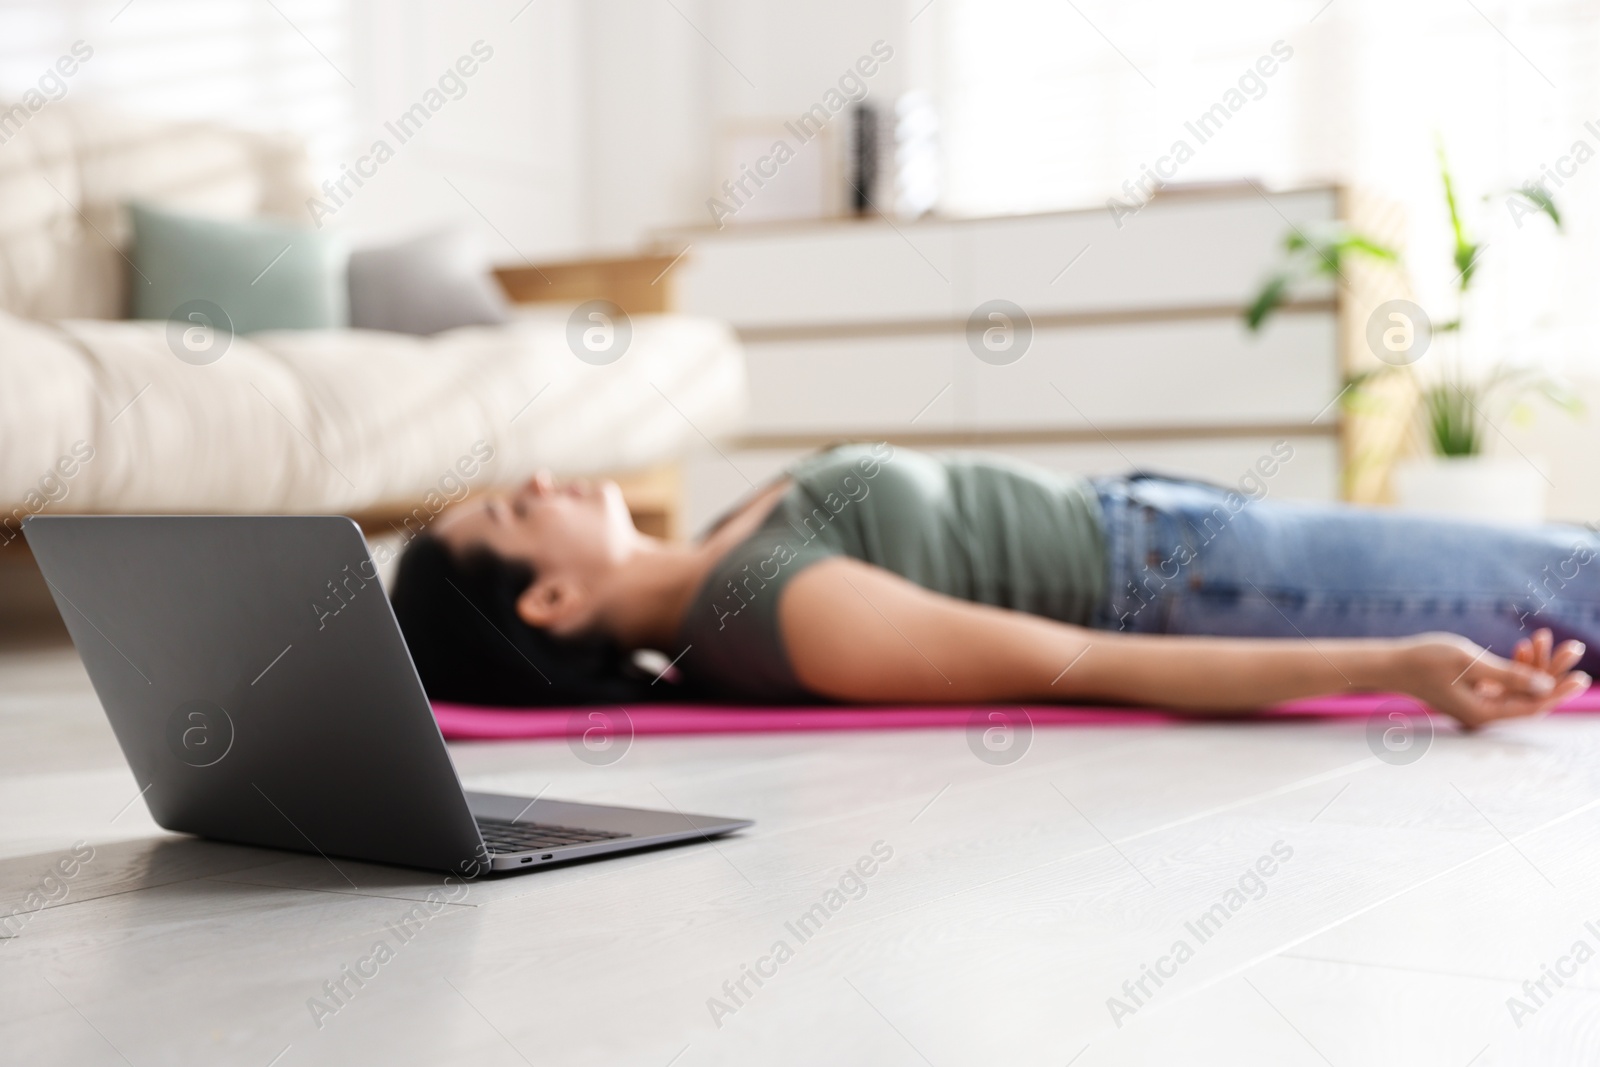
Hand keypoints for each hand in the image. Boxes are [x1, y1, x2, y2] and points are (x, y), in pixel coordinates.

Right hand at [1395, 629, 1588, 729]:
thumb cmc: (1424, 660)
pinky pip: (1503, 685)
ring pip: (1518, 689)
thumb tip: (1546, 687)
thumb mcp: (1470, 663)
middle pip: (1529, 697)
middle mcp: (1482, 714)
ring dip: (1534, 665)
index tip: (1581, 676)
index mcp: (1482, 713)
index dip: (1559, 692)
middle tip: (1574, 648)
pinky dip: (1515, 667)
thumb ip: (1510, 676)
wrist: (1391, 664)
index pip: (1533, 707)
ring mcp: (1477, 705)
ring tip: (1544, 638)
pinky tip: (1523, 647)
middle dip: (1552, 672)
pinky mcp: (1472, 695)